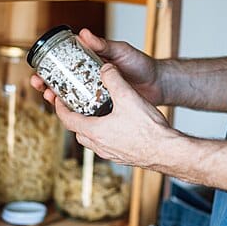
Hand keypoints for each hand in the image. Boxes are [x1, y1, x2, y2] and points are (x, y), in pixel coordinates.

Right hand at [29, 28, 164, 105]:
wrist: (159, 85)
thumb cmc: (142, 64)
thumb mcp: (121, 51)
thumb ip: (103, 44)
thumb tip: (83, 33)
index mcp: (91, 63)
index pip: (65, 64)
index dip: (49, 67)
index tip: (38, 69)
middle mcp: (90, 79)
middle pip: (63, 82)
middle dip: (47, 84)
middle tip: (39, 85)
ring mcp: (96, 94)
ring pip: (71, 98)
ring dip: (57, 98)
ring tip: (49, 98)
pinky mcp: (104, 108)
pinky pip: (85, 111)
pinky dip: (75, 113)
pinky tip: (67, 115)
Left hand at [52, 63, 177, 168]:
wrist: (168, 152)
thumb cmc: (148, 129)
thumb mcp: (128, 97)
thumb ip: (114, 79)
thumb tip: (105, 68)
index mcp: (94, 131)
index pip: (67, 119)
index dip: (60, 107)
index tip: (58, 99)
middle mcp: (99, 146)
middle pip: (78, 131)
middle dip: (74, 117)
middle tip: (75, 105)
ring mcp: (111, 153)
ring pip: (92, 140)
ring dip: (89, 127)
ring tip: (96, 114)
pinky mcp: (123, 157)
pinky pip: (107, 145)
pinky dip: (104, 134)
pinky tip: (116, 126)